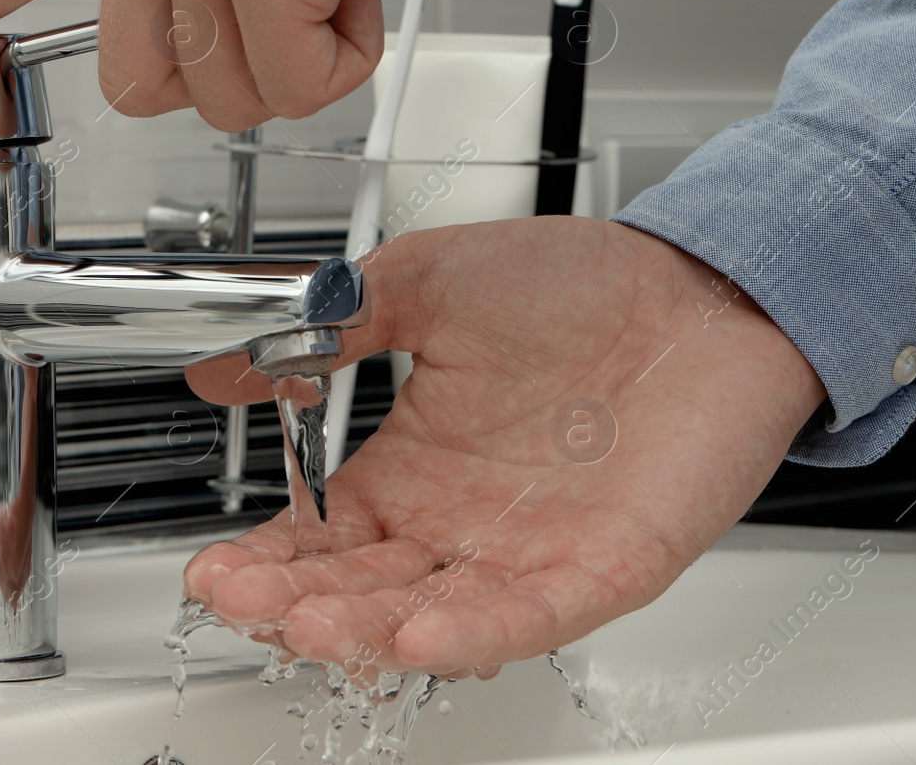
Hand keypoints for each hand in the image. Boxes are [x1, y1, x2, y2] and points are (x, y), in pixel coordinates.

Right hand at [182, 217, 825, 678]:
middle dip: (294, 601)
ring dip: (367, 629)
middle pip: (360, 589)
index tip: (215, 566)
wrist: (700, 283)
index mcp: (413, 467)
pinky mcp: (603, 566)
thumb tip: (219, 368)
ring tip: (306, 624)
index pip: (320, 538)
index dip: (267, 559)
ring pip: (433, 615)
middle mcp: (463, 522)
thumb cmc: (580, 284)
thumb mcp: (427, 284)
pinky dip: (476, 631)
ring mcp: (529, 550)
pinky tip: (420, 633)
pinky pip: (530, 614)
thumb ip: (327, 326)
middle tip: (239, 597)